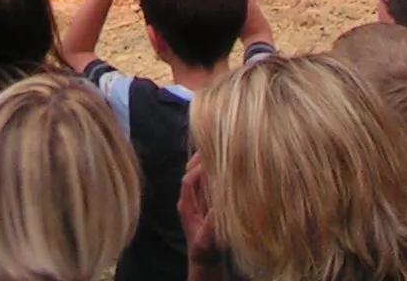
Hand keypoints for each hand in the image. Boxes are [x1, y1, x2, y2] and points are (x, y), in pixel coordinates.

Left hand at [178, 153, 223, 268]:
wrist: (205, 260)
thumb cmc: (206, 252)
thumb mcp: (208, 241)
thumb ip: (211, 225)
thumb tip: (218, 207)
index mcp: (186, 206)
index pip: (188, 181)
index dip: (197, 171)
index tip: (210, 164)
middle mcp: (189, 199)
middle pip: (190, 173)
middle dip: (199, 160)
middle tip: (212, 146)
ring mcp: (195, 199)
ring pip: (197, 175)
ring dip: (204, 163)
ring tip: (215, 149)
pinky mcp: (203, 201)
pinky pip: (205, 182)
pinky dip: (211, 171)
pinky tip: (220, 164)